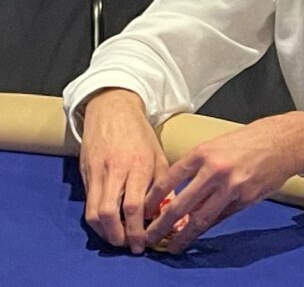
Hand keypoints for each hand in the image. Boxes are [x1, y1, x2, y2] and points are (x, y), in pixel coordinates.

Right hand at [80, 88, 167, 253]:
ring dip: (104, 232)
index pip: (134, 206)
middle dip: (118, 235)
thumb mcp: (159, 155)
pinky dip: (96, 219)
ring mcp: (97, 172)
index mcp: (138, 165)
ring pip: (94, 212)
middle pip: (109, 213)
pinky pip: (88, 203)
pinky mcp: (85, 174)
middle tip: (128, 245)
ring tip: (118, 238)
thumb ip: (163, 185)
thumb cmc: (140, 134)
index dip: (136, 229)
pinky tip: (108, 224)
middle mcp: (115, 170)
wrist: (112, 109)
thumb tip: (168, 213)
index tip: (142, 243)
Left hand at [143, 111, 303, 253]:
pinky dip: (207, 227)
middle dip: (160, 225)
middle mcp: (215, 171)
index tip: (144, 211)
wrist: (285, 141)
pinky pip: (220, 218)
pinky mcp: (245, 200)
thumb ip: (199, 166)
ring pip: (199, 218)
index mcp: (204, 152)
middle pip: (179, 205)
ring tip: (171, 246)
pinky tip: (197, 234)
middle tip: (148, 237)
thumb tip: (180, 191)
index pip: (169, 180)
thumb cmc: (252, 139)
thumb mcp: (219, 144)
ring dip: (182, 236)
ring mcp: (231, 187)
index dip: (153, 199)